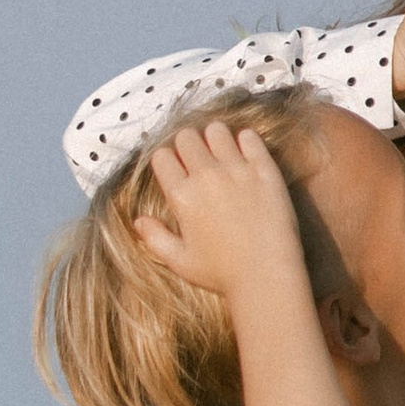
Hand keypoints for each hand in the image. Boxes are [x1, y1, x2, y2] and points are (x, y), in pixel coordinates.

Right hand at [137, 121, 312, 302]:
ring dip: (214, 138)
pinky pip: (249, 137)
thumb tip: (138, 221)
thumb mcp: (179, 261)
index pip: (162, 156)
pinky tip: (245, 155)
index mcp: (181, 196)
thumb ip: (154, 238)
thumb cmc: (222, 273)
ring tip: (222, 154)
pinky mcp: (264, 169)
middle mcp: (206, 177)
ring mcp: (236, 170)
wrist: (266, 275)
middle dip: (188, 146)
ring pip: (216, 130)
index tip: (177, 172)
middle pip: (186, 137)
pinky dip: (245, 141)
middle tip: (198, 161)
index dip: (167, 162)